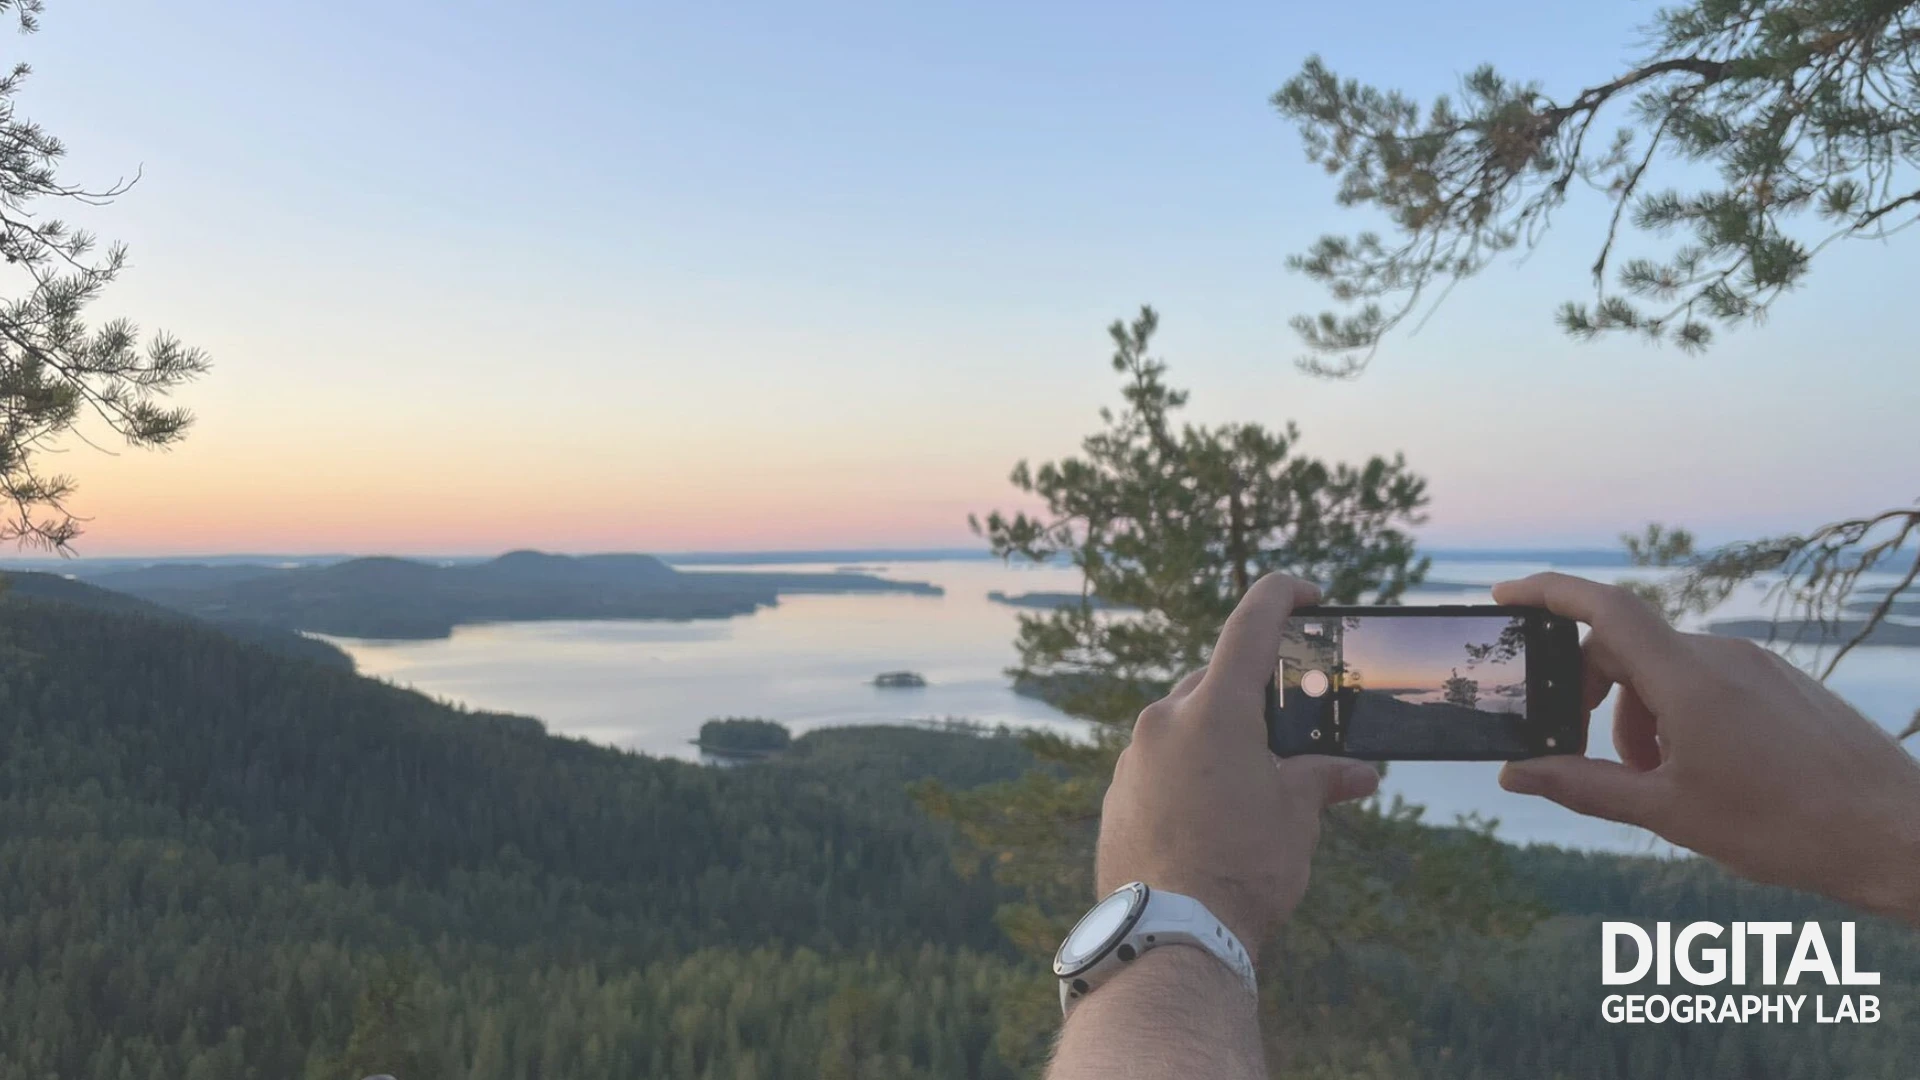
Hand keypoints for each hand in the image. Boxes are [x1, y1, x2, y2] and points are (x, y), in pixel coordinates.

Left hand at [1096, 573, 1380, 947]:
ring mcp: (1133, 756)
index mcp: (1214, 708)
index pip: (1250, 624)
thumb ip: (1324, 779)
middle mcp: (1164, 720)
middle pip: (1216, 679)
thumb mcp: (1296, 817)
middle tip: (1290, 718)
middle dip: (1254, 692)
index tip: (1307, 594)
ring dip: (1219, 735)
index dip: (1282, 597)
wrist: (1170, 934)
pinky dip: (1189, 769)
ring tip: (1256, 777)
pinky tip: (1214, 809)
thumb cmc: (1242, 869)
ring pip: (1184, 722)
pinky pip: (1159, 762)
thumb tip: (1359, 772)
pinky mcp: (1117, 793)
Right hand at [1495, 572, 1919, 921]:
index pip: (1603, 608)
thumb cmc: (1787, 829)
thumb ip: (1584, 786)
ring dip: (1640, 715)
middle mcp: (1722, 656)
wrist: (1896, 836)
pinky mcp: (1783, 682)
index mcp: (1689, 678)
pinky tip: (1704, 772)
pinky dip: (1682, 715)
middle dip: (1593, 696)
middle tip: (1585, 754)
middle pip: (1626, 648)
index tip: (1504, 596)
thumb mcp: (1668, 812)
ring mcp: (1757, 665)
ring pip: (1668, 670)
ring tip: (1659, 780)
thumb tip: (1517, 774)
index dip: (1547, 593)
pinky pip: (1710, 679)